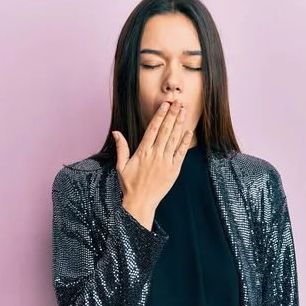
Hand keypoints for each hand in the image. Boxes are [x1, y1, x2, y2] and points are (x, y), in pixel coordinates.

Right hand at [112, 100, 192, 229]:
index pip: (153, 129)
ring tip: (184, 111)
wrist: (141, 202)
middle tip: (178, 102)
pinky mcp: (174, 170)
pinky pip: (181, 153)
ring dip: (180, 124)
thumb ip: (121, 148)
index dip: (160, 115)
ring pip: (174, 139)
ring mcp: (166, 162)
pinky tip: (189, 131)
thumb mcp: (121, 166)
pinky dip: (185, 142)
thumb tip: (116, 132)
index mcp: (142, 152)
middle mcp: (155, 154)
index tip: (165, 105)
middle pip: (166, 130)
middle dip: (172, 115)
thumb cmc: (130, 185)